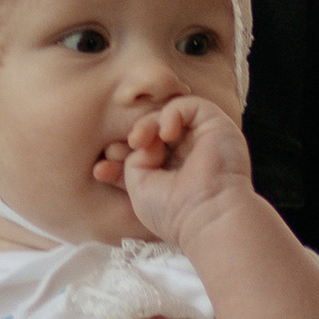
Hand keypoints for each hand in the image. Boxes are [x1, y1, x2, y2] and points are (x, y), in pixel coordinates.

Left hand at [103, 98, 254, 251]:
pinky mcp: (216, 125)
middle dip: (131, 137)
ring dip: (147, 124)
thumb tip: (135, 143)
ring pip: (168, 116)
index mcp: (171, 173)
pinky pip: (188, 104)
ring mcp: (202, 139)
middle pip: (154, 130)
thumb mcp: (138, 186)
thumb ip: (132, 160)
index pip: (143, 151)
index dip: (120, 154)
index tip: (102, 170)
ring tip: (138, 142)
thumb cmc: (173, 210)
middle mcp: (188, 154)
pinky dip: (170, 114)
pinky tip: (164, 134)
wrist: (207, 214)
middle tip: (115, 152)